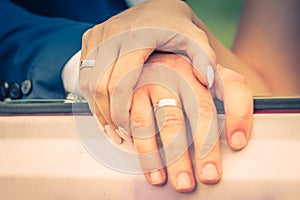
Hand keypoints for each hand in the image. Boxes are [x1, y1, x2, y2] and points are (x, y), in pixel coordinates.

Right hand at [79, 0, 216, 142]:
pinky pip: (83, 73)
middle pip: (98, 87)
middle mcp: (111, 35)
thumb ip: (204, 59)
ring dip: (97, 107)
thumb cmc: (175, 25)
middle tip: (119, 134)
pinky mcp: (91, 38)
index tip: (130, 131)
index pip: (119, 85)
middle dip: (107, 116)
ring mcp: (98, 35)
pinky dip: (92, 95)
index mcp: (136, 37)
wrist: (157, 6)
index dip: (121, 113)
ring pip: (86, 82)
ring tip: (111, 126)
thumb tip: (206, 83)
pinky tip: (105, 107)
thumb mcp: (195, 38)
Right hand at [130, 52, 252, 192]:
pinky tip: (155, 172)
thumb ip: (218, 98)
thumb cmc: (174, 77)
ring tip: (182, 182)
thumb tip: (233, 140)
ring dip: (176, 156)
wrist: (140, 58)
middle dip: (206, 147)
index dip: (240, 115)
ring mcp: (156, 81)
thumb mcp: (197, 78)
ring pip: (169, 121)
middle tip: (209, 176)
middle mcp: (183, 72)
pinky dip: (148, 153)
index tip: (238, 144)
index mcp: (205, 69)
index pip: (233, 86)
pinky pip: (140, 125)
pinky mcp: (131, 93)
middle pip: (201, 110)